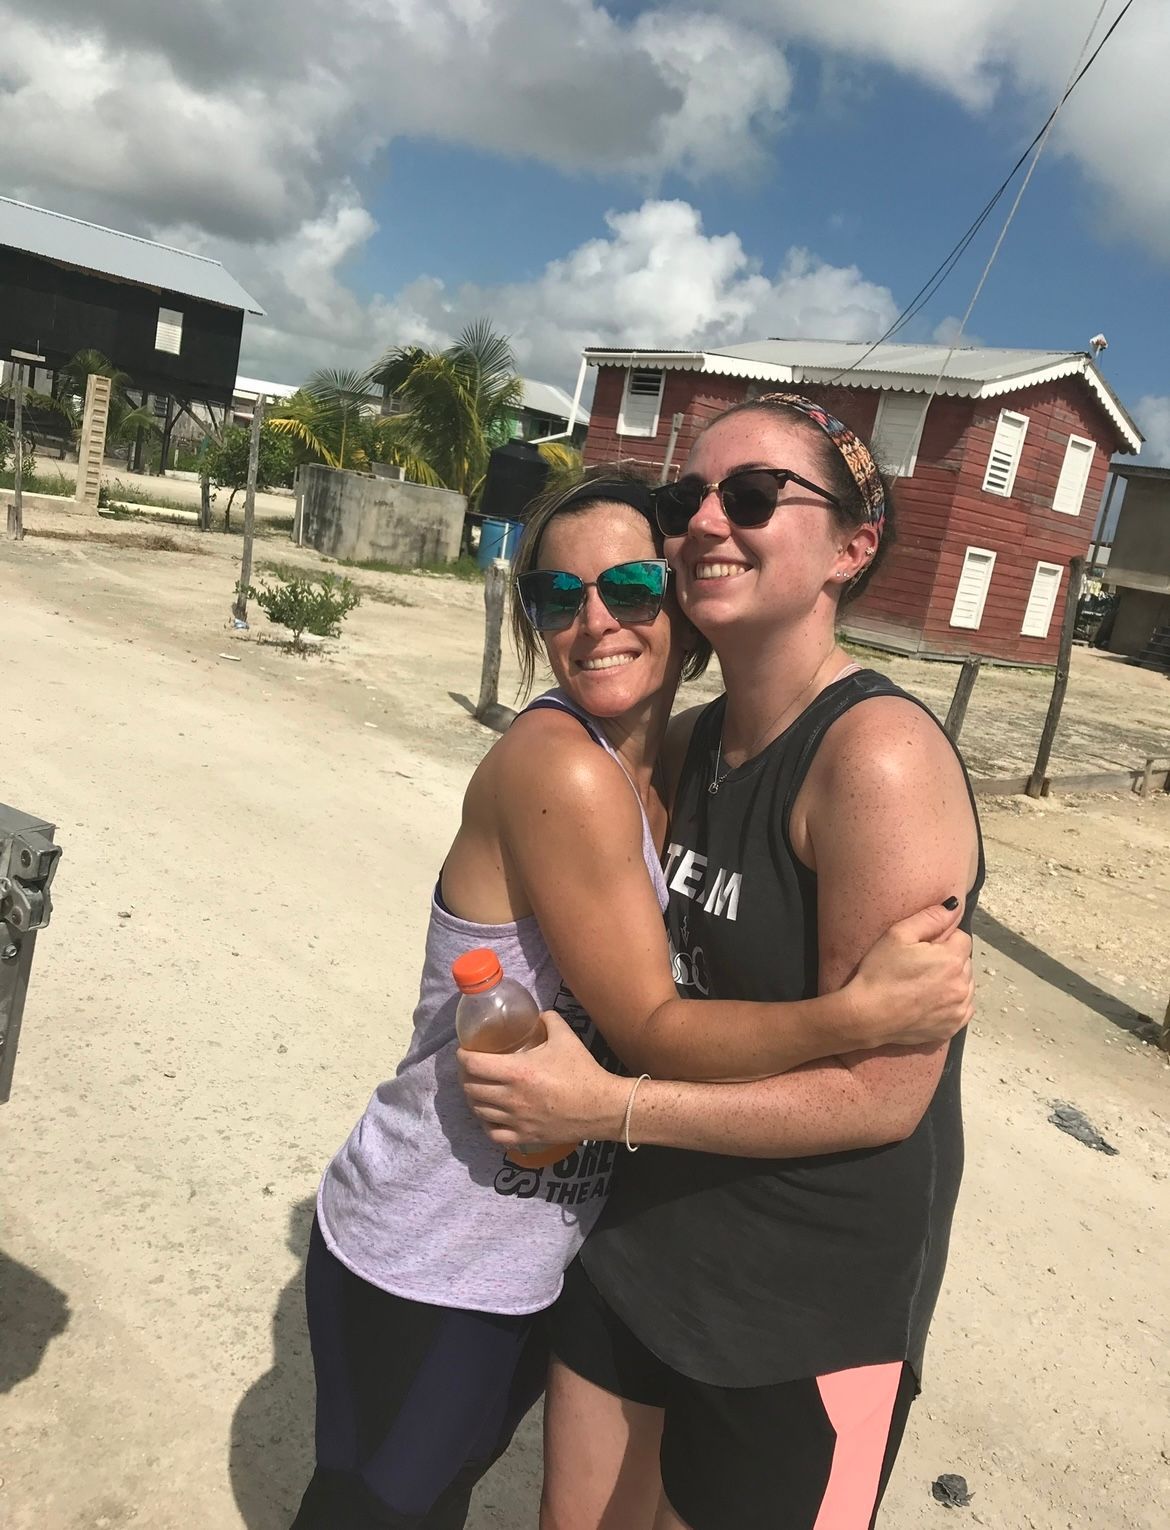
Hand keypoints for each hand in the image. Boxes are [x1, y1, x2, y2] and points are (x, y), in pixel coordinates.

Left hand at [458, 1011, 628, 1146]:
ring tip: (478, 1089)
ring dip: (473, 1098)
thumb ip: (548, 1020)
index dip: (463, 1056)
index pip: (473, 1065)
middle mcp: (511, 1098)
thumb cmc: (582, 1071)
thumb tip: (539, 1015)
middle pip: (470, 1088)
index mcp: (517, 1072)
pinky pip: (493, 1134)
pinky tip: (490, 1115)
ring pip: (478, 1111)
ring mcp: (516, 1120)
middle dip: (465, 1076)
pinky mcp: (524, 1137)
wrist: (601, 1107)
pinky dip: (486, 1123)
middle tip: (471, 1068)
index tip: (464, 1051)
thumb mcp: (565, 1037)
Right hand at [849, 902, 974, 1048]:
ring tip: (923, 985)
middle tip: (919, 966)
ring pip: (965, 984)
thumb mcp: (898, 934)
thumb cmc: (879, 974)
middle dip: (948, 960)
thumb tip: (954, 906)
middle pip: (965, 961)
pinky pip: (963, 1007)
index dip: (941, 940)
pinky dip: (952, 1002)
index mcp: (952, 959)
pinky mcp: (953, 1026)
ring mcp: (959, 1009)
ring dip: (951, 981)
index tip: (922, 948)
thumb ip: (931, 917)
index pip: (962, 938)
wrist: (866, 1016)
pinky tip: (930, 1001)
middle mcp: (962, 985)